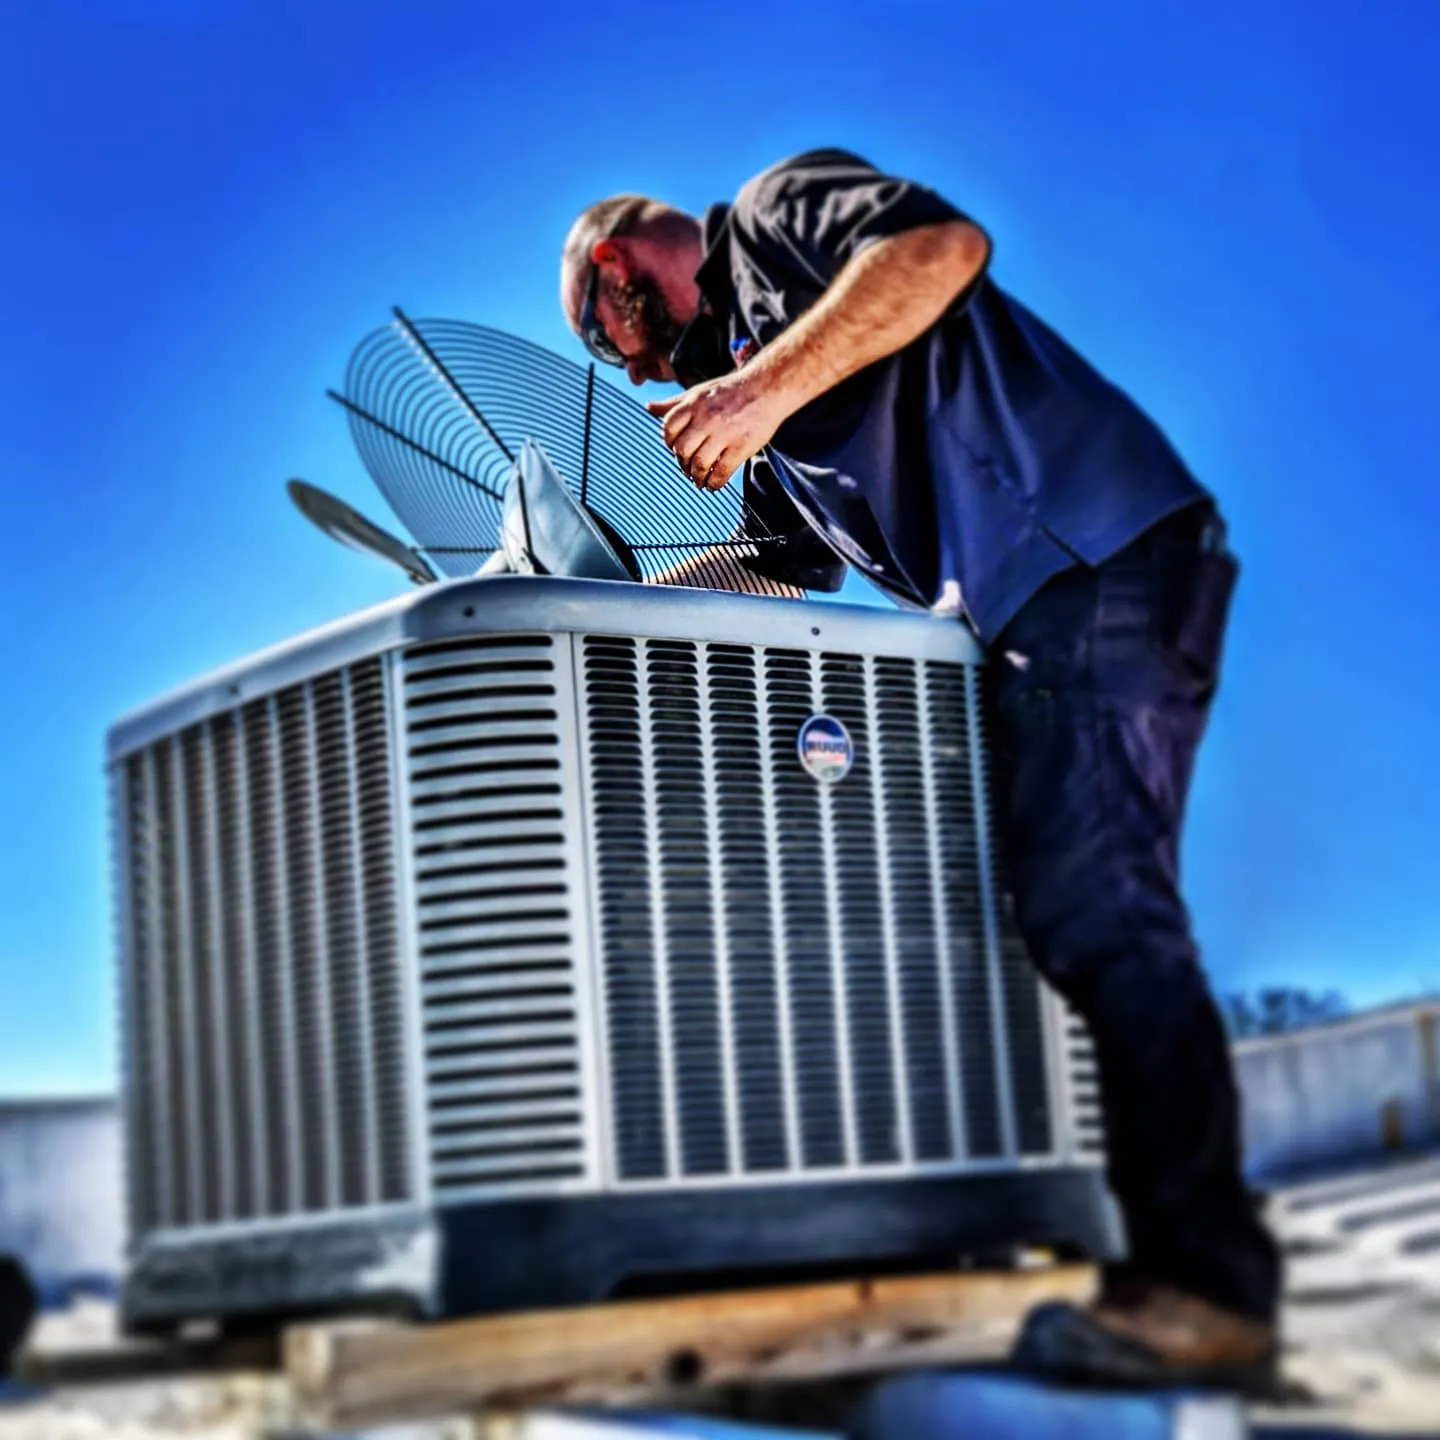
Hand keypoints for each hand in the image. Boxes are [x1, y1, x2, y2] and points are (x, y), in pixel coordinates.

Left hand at [645, 372, 786, 490]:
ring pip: (700, 464)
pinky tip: (713, 484)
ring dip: (696, 477)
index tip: (676, 449)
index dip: (669, 442)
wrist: (767, 387)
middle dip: (682, 463)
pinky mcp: (741, 447)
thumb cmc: (730, 391)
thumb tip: (649, 408)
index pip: (668, 428)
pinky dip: (714, 483)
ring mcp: (724, 434)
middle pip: (682, 450)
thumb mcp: (699, 392)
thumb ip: (674, 403)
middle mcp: (706, 419)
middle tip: (688, 468)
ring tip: (699, 479)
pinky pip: (721, 472)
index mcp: (694, 404)